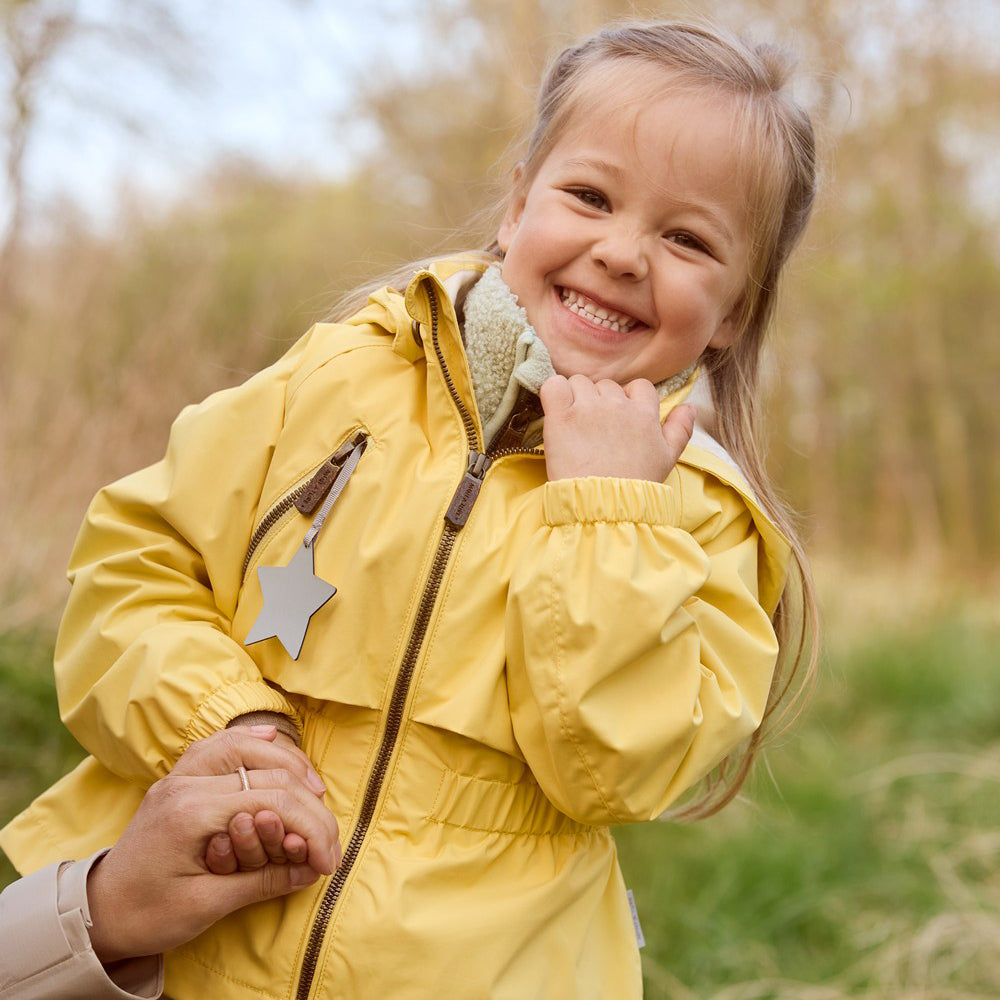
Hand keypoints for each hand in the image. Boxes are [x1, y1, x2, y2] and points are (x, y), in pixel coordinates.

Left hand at [86, 727, 340, 963]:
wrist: (98, 912)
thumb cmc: (147, 915)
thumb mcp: (207, 906)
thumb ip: (263, 880)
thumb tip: (312, 869)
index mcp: (192, 812)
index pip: (273, 803)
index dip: (312, 830)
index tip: (329, 861)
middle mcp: (187, 782)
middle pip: (270, 773)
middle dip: (310, 806)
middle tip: (329, 838)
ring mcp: (181, 775)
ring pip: (246, 745)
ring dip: (288, 763)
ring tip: (315, 790)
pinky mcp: (180, 777)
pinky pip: (220, 742)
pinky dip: (252, 740)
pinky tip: (273, 739)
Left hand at [540, 375, 695, 481]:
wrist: (603, 506)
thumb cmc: (636, 485)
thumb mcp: (667, 458)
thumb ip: (680, 429)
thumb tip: (689, 407)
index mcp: (644, 411)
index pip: (637, 386)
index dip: (626, 399)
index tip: (618, 419)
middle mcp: (617, 404)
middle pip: (605, 385)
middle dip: (598, 402)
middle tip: (593, 431)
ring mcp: (587, 408)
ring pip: (578, 382)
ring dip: (575, 398)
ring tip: (574, 427)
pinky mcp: (561, 416)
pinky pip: (553, 386)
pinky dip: (553, 393)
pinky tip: (556, 412)